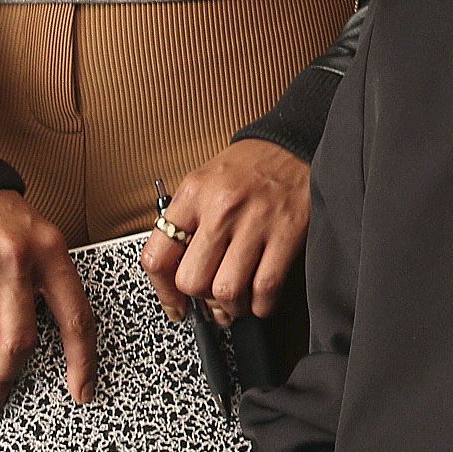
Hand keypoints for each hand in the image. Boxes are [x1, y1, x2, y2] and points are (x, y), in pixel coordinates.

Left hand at [141, 140, 309, 325]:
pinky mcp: (287, 233)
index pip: (158, 256)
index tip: (174, 304)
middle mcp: (221, 207)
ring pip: (228, 290)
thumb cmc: (249, 167)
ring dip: (231, 307)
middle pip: (192, 281)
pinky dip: (261, 305)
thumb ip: (187, 224)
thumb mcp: (205, 181)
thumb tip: (177, 276)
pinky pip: (266, 287)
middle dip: (201, 299)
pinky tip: (260, 298)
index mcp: (194, 193)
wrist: (294, 144)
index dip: (163, 292)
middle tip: (210, 299)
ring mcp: (256, 221)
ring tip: (236, 301)